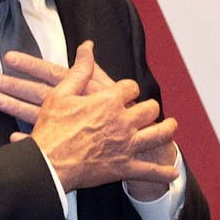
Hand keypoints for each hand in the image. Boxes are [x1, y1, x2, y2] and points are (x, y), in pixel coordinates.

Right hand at [0, 40, 178, 192]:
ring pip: (157, 134)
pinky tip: (172, 172)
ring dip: (167, 129)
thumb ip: (80, 70)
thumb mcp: (61, 93)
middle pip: (149, 109)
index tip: (127, 92)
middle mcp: (122, 122)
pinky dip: (163, 172)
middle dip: (150, 107)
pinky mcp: (124, 167)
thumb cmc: (52, 129)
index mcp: (108, 101)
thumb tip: (87, 46)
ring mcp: (126, 145)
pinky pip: (150, 170)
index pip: (131, 87)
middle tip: (149, 109)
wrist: (47, 164)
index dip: (130, 89)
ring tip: (171, 126)